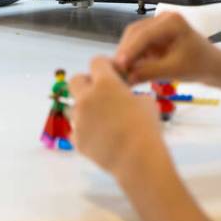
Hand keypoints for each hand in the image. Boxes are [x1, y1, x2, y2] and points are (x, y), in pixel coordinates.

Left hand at [68, 56, 163, 177]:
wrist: (137, 157)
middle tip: (101, 93)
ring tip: (102, 119)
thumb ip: (133, 95)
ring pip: (74, 107)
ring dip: (85, 109)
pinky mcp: (77, 140)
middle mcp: (86, 98)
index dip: (106, 66)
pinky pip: (76, 131)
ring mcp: (78, 120)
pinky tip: (100, 137)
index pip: (97, 62)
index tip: (115, 74)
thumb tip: (129, 98)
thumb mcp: (146, 102)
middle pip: (75, 81)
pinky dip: (86, 131)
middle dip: (86, 83)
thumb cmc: (145, 125)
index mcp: (104, 83)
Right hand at [114, 12, 220, 84]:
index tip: (118, 66)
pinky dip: (133, 57)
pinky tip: (128, 71)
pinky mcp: (155, 36)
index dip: (129, 50)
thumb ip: (149, 72)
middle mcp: (162, 18)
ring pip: (134, 39)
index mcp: (171, 21)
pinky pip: (139, 45)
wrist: (213, 67)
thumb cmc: (198, 66)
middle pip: (135, 33)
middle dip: (125, 52)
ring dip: (127, 55)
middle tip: (115, 72)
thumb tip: (125, 78)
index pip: (144, 34)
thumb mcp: (174, 71)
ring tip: (120, 73)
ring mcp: (158, 26)